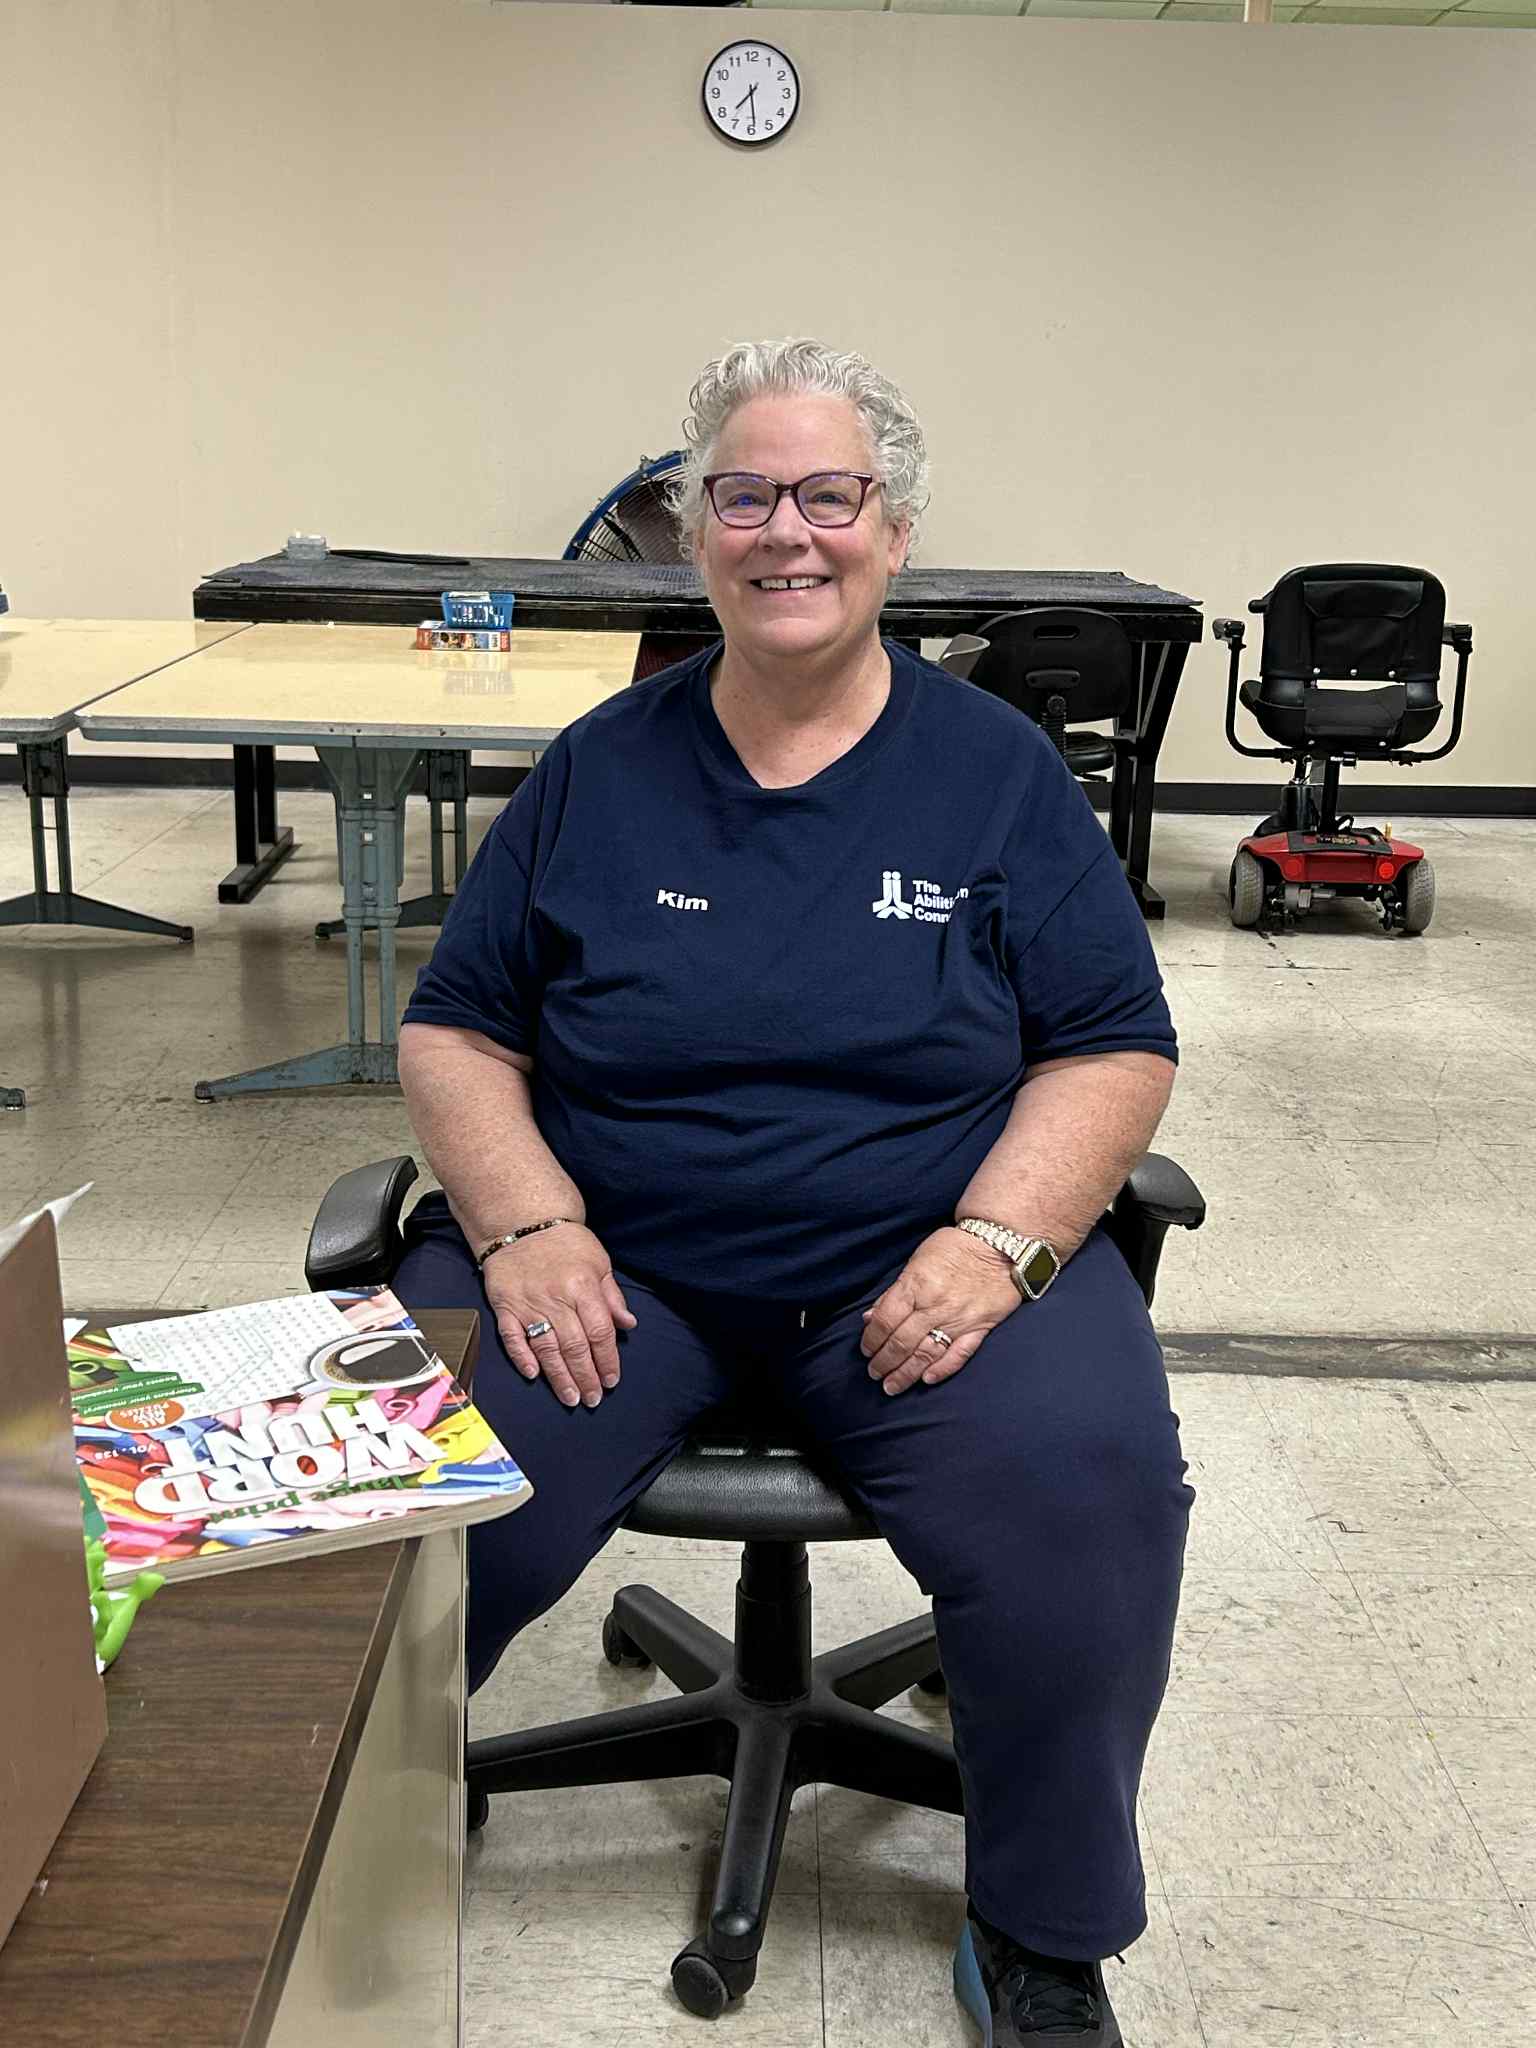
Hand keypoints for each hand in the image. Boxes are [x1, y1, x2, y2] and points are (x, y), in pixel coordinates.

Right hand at [482, 1224, 636, 1409]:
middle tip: (592, 1398)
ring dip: (559, 1377)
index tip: (611, 1380)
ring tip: (571, 1397)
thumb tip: (628, 1325)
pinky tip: (533, 1375)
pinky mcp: (505, 1305)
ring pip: (546, 1348)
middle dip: (586, 1376)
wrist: (520, 1219)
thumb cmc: (565, 1241)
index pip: (600, 1332)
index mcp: (583, 1287)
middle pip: (575, 1346)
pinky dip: (522, 1357)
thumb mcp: (598, 1262)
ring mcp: (528, 1303)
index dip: (608, 1360)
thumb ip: (612, 1297)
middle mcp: (556, 1298)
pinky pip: (512, 1336)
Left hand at [859, 1228, 1019, 1396]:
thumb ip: (895, 1292)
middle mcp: (936, 1306)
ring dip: (906, 1373)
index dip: (872, 1339)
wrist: (1001, 1243)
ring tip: (892, 1386)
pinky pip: (960, 1354)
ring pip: (927, 1354)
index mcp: (916, 1286)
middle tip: (874, 1374)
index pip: (886, 1321)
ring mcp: (959, 1319)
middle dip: (884, 1362)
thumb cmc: (955, 1247)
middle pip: (902, 1342)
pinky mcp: (980, 1327)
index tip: (866, 1350)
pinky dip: (943, 1369)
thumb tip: (872, 1318)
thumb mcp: (917, 1261)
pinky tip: (927, 1380)